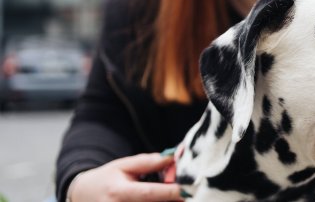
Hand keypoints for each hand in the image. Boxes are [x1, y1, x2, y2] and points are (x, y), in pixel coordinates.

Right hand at [68, 153, 183, 201]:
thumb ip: (149, 162)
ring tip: (174, 193)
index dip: (172, 192)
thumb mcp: (124, 166)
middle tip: (187, 190)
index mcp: (119, 192)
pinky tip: (163, 199)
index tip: (190, 188)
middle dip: (173, 199)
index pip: (150, 193)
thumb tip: (173, 157)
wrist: (82, 197)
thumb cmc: (106, 180)